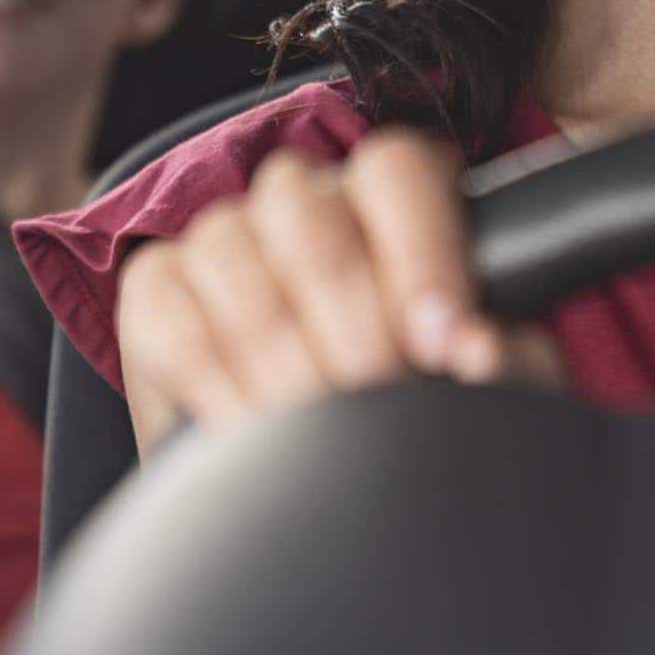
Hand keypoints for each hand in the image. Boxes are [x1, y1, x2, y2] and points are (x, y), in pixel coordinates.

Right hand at [118, 128, 563, 444]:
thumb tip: (483, 351)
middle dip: (355, 327)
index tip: (449, 346)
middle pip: (314, 220)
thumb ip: (496, 356)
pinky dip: (213, 381)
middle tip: (383, 402)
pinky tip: (248, 431)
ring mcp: (223, 234)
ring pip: (236, 256)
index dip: (423, 252)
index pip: (399, 170)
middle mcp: (304, 199)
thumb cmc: (405, 409)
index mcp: (390, 198)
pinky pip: (173, 314)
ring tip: (318, 432)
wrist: (306, 484)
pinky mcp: (157, 286)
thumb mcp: (467, 382)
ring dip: (283, 361)